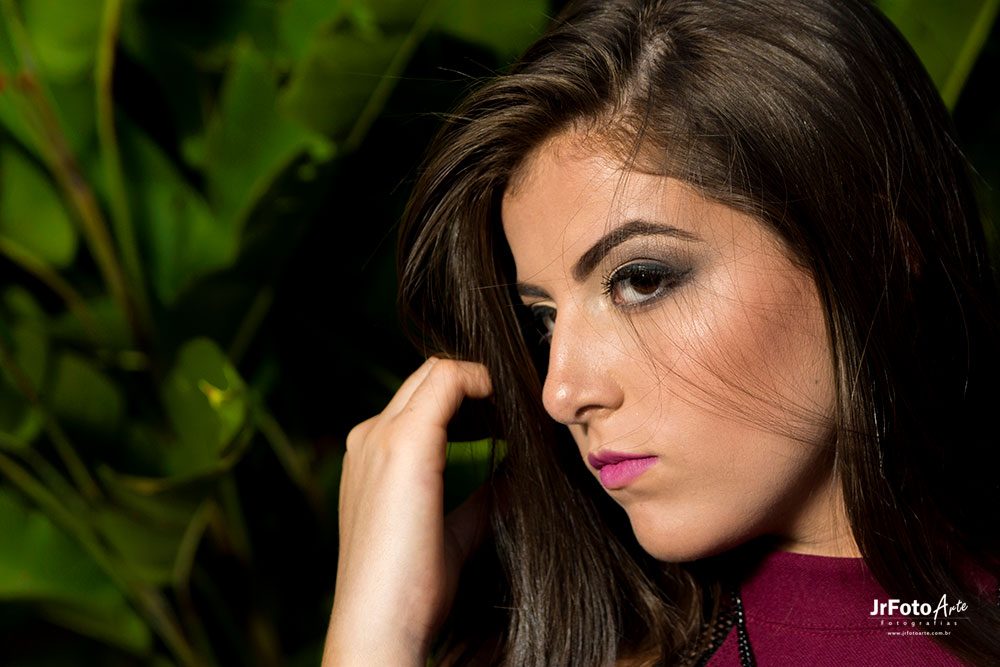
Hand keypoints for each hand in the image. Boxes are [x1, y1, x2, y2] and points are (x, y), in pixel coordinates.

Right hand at [322, 357, 493, 665]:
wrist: (381, 622)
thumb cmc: (412, 589)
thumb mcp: (453, 534)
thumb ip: (480, 501)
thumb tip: (516, 475)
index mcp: (372, 456)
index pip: (422, 399)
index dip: (468, 398)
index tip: (508, 416)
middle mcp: (370, 437)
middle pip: (429, 377)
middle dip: (477, 384)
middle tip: (520, 406)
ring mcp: (382, 436)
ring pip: (438, 371)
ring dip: (482, 382)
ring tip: (518, 406)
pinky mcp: (405, 442)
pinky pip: (449, 380)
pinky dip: (484, 383)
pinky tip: (511, 405)